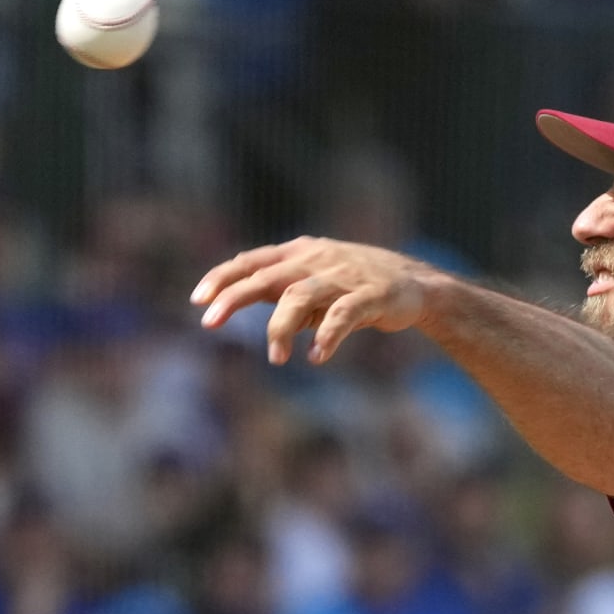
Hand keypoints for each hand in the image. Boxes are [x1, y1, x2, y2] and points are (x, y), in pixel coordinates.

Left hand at [192, 236, 431, 364]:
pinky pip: (343, 316)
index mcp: (300, 253)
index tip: (197, 300)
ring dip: (281, 328)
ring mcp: (344, 277)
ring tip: (275, 359)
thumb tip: (241, 302)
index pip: (252, 262)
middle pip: (267, 276)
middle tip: (208, 324)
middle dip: (234, 298)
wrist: (417, 285)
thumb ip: (282, 289)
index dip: (222, 277)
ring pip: (300, 297)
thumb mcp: (315, 280)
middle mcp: (317, 260)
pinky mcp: (371, 296)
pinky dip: (328, 337)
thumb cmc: (357, 283)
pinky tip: (316, 358)